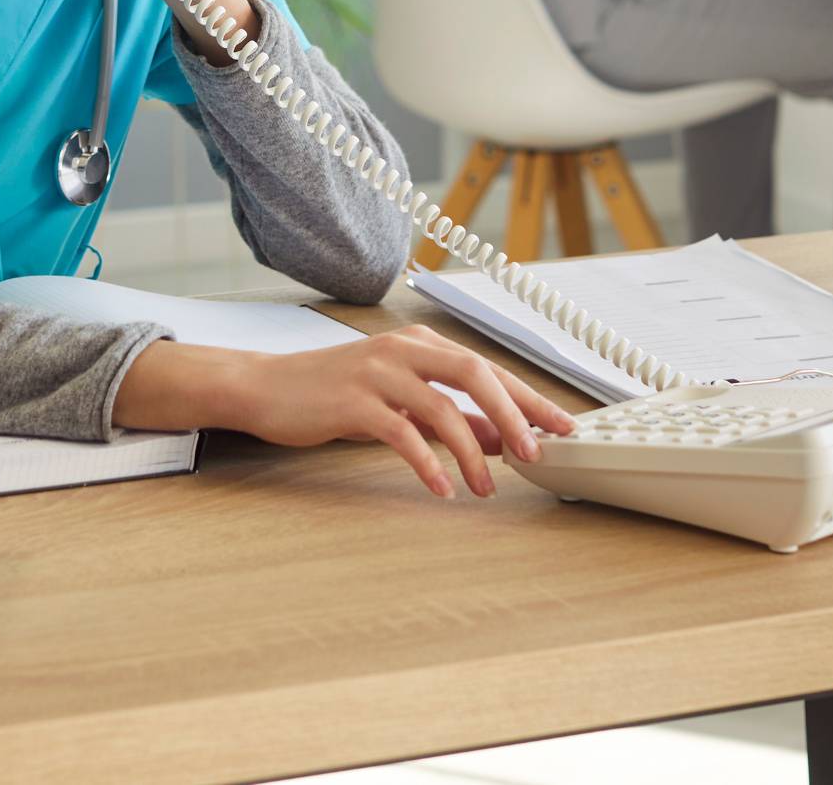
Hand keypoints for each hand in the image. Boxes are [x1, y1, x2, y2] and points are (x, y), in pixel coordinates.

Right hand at [118, 326, 574, 498]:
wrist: (268, 387)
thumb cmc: (335, 392)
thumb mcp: (399, 401)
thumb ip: (450, 416)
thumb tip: (503, 438)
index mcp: (420, 345)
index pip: (488, 368)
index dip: (530, 398)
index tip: (563, 426)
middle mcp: (403, 350)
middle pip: (474, 374)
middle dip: (512, 414)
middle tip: (536, 453)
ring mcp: (377, 372)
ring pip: (441, 407)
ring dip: (470, 452)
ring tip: (485, 487)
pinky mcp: (352, 401)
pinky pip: (401, 432)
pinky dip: (426, 462)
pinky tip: (440, 487)